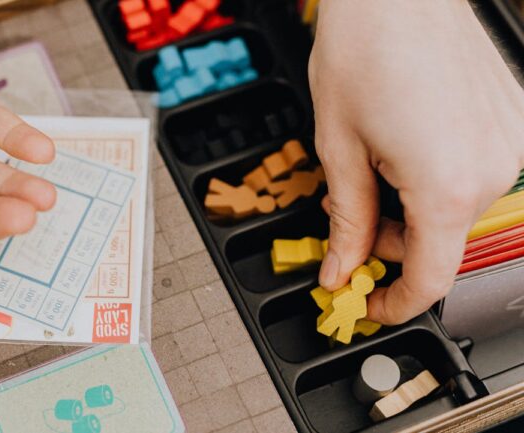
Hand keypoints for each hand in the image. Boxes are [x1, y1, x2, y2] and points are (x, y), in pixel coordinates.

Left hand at [309, 0, 523, 323]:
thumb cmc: (363, 51)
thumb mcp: (338, 149)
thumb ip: (347, 221)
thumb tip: (342, 268)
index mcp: (447, 186)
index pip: (430, 278)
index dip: (395, 303)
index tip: (370, 304)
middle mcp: (494, 170)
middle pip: (441, 243)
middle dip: (393, 242)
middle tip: (352, 217)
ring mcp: (512, 143)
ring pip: (456, 209)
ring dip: (413, 207)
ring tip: (375, 167)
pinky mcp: (515, 121)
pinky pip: (474, 173)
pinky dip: (437, 178)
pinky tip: (405, 148)